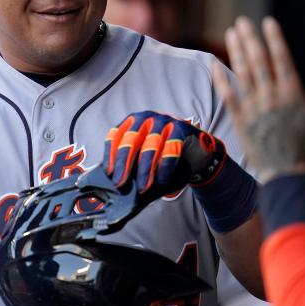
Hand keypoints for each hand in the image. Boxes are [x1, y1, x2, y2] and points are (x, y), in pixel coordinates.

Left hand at [103, 111, 225, 198]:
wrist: (194, 148)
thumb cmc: (164, 151)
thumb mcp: (144, 152)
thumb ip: (132, 160)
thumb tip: (115, 179)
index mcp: (132, 122)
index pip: (116, 135)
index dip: (111, 155)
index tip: (109, 173)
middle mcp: (146, 118)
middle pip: (131, 140)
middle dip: (125, 164)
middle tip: (121, 183)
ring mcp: (164, 121)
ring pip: (150, 146)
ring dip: (145, 169)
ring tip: (143, 187)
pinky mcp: (181, 128)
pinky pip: (171, 148)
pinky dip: (165, 166)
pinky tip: (161, 180)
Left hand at [210, 16, 304, 182]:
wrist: (285, 173)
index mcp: (293, 94)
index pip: (282, 59)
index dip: (274, 39)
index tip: (267, 22)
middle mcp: (271, 96)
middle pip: (258, 61)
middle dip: (250, 38)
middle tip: (242, 21)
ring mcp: (254, 107)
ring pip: (242, 73)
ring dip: (236, 51)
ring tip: (231, 33)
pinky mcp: (240, 119)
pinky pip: (228, 94)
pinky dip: (220, 78)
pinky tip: (214, 63)